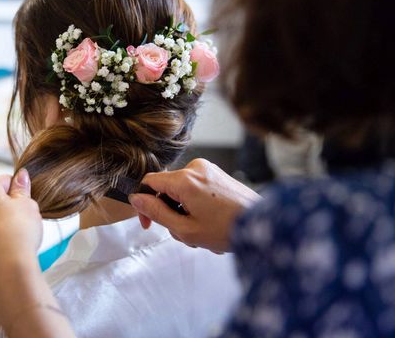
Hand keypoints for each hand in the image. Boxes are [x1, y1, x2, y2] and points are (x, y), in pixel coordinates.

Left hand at [0, 169, 42, 283]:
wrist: (9, 270)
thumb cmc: (20, 232)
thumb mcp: (28, 205)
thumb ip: (22, 189)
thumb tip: (20, 175)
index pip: (2, 181)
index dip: (16, 187)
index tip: (25, 195)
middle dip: (3, 210)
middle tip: (22, 220)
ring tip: (13, 240)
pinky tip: (4, 255)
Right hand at [129, 159, 260, 252]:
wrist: (265, 226)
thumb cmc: (227, 229)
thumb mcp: (185, 229)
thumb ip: (157, 213)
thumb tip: (136, 199)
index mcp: (185, 180)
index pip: (149, 182)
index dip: (144, 202)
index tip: (148, 222)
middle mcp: (195, 168)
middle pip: (166, 188)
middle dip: (170, 212)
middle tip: (185, 233)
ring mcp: (208, 169)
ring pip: (181, 190)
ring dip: (185, 211)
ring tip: (203, 231)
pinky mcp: (218, 174)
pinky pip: (195, 188)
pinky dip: (196, 205)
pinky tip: (210, 222)